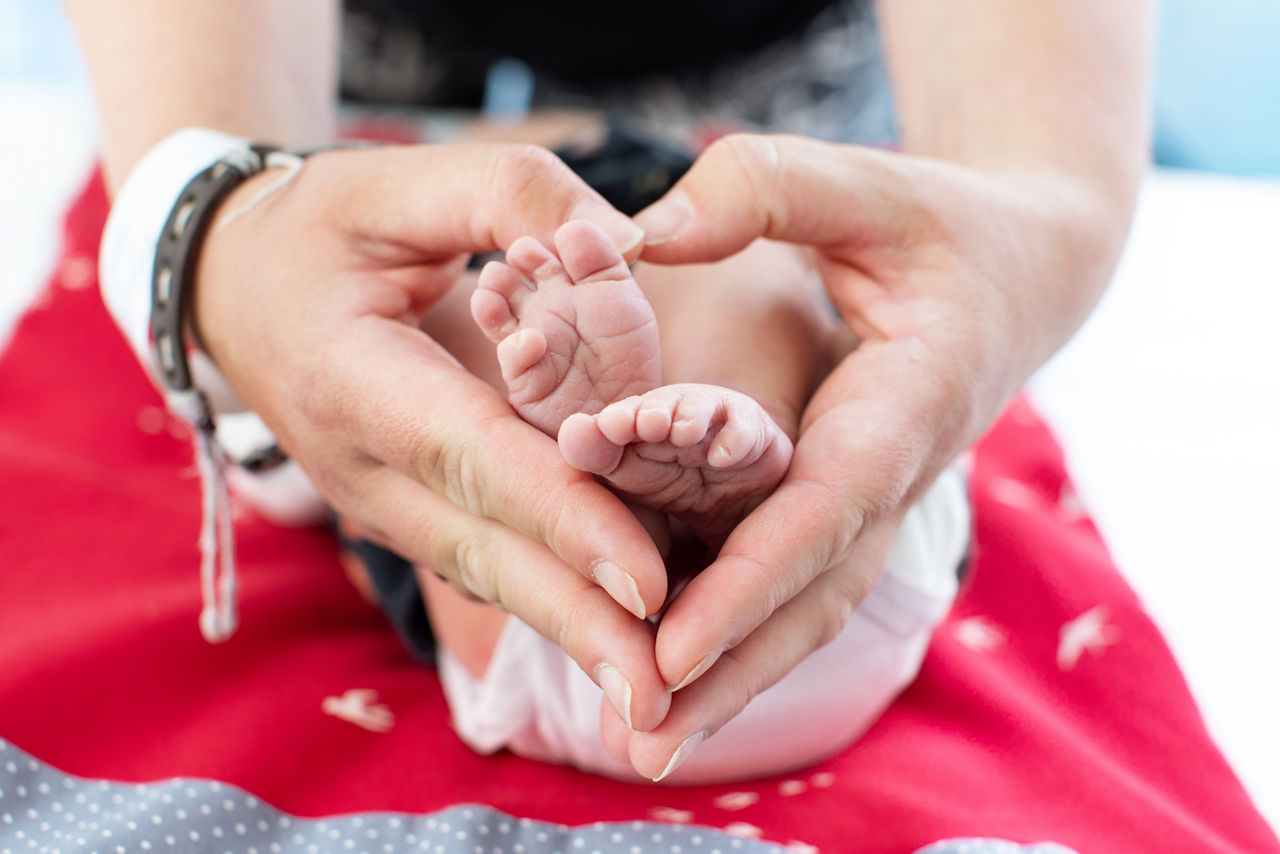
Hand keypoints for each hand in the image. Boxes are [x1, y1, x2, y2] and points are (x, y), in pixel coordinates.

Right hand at [194, 143, 674, 730]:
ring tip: (651, 700)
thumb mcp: (398, 181)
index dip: (562, 519)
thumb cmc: (317, 227)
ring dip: (571, 635)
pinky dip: (551, 604)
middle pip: (488, 554)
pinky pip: (487, 564)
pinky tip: (616, 644)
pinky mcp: (407, 514)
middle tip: (662, 699)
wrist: (231, 286)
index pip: (475, 457)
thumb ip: (513, 190)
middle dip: (579, 625)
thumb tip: (628, 238)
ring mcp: (381, 503)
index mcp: (355, 382)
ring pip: (489, 576)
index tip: (646, 585)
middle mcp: (364, 467)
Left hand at [607, 134, 1127, 776]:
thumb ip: (766, 189)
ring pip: (805, 610)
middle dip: (728, 674)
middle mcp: (887, 476)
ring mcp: (874, 502)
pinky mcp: (850, 506)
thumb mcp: (870, 184)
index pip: (819, 512)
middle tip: (639, 747)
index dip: (748, 584)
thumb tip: (643, 233)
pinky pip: (796, 586)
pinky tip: (677, 681)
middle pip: (809, 598)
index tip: (673, 650)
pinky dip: (742, 639)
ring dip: (732, 681)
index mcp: (898, 410)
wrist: (1028, 273)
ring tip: (645, 746)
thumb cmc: (947, 224)